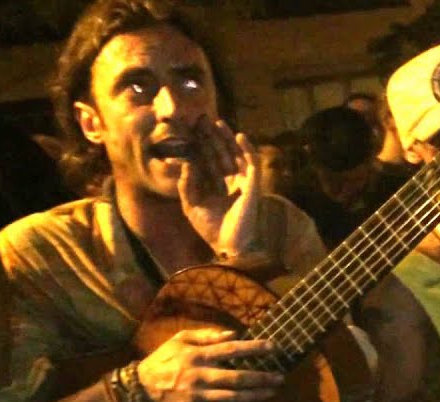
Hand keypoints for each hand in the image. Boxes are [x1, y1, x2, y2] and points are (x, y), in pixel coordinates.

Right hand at [137, 328, 284, 401]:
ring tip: (272, 392)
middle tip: (280, 377)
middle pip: (238, 378)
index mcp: (198, 356)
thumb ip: (206, 335)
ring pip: (234, 398)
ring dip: (256, 396)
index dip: (254, 348)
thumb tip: (233, 334)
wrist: (141, 388)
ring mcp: (200, 396)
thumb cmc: (164, 359)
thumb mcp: (179, 339)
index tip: (273, 347)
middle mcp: (201, 376)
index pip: (232, 350)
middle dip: (262, 378)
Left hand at [178, 116, 262, 262]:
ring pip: (235, 154)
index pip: (207, 160)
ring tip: (216, 122)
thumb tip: (186, 162)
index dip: (200, 145)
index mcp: (215, 187)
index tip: (189, 129)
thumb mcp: (190, 205)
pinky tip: (239, 136)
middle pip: (220, 153)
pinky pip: (253, 163)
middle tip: (201, 119)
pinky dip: (248, 149)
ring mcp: (242, 182)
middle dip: (211, 137)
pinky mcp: (253, 185)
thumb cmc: (210, 229)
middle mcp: (229, 182)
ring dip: (226, 138)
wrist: (227, 245)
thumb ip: (186, 185)